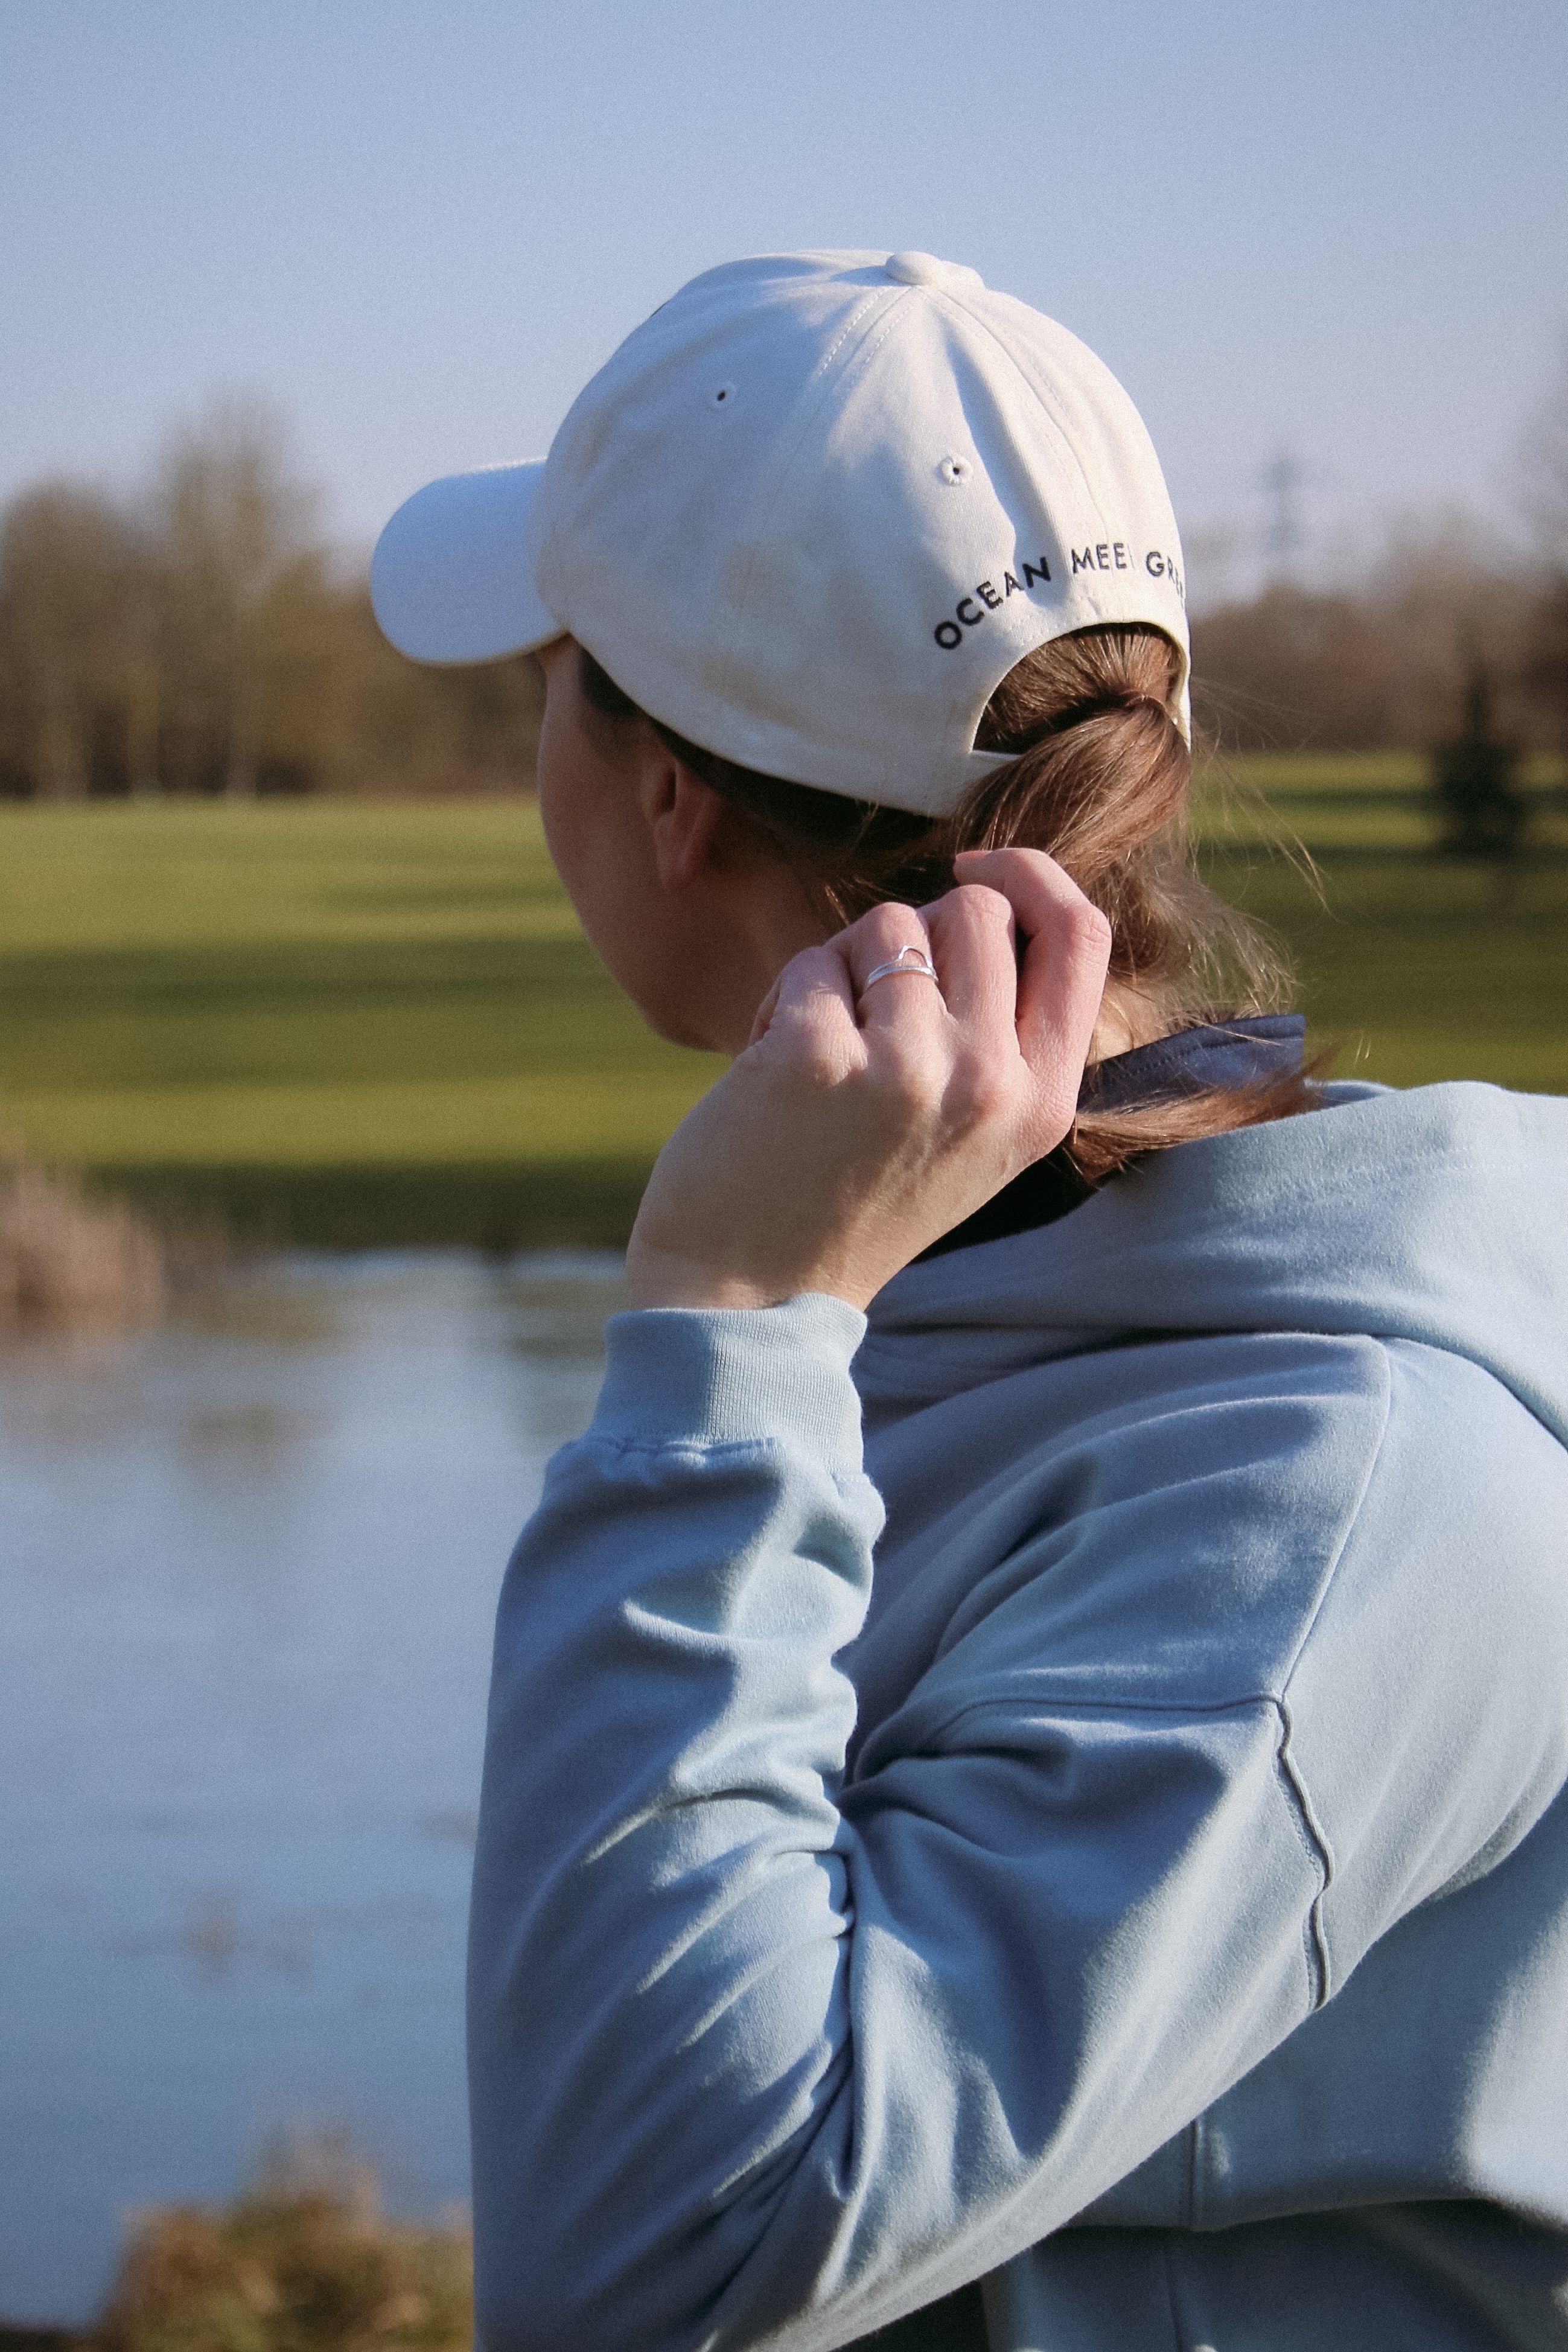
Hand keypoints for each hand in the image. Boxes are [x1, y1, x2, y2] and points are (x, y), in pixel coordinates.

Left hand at [624, 849, 1111, 1311]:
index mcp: (1041, 1103)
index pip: (1081, 935)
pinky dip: (781, 1004)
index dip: (1033, 874)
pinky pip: (809, 964)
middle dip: (912, 937)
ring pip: (888, 925)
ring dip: (843, 970)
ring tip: (822, 1056)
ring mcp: (908, 1069)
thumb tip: (993, 891)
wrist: (749, 1298)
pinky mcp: (818, 1057)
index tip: (979, 863)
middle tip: (869, 1018)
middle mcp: (989, 1083)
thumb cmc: (852, 1199)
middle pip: (975, 910)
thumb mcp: (969, 1134)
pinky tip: (770, 1081)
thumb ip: (1001, 1031)